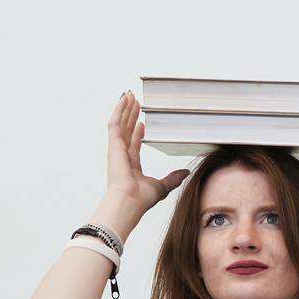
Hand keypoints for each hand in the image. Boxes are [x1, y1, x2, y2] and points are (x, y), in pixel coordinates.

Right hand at [105, 90, 188, 214]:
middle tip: (136, 103)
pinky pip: (115, 123)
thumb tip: (185, 173)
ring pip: (120, 123)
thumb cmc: (141, 199)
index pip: (134, 144)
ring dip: (124, 109)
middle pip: (126, 130)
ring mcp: (116, 150)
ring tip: (130, 95)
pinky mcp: (113, 145)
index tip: (142, 123)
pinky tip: (124, 99)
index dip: (138, 133)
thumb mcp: (162, 186)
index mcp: (131, 166)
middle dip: (131, 116)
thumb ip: (173, 178)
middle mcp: (121, 156)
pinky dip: (118, 110)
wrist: (129, 202)